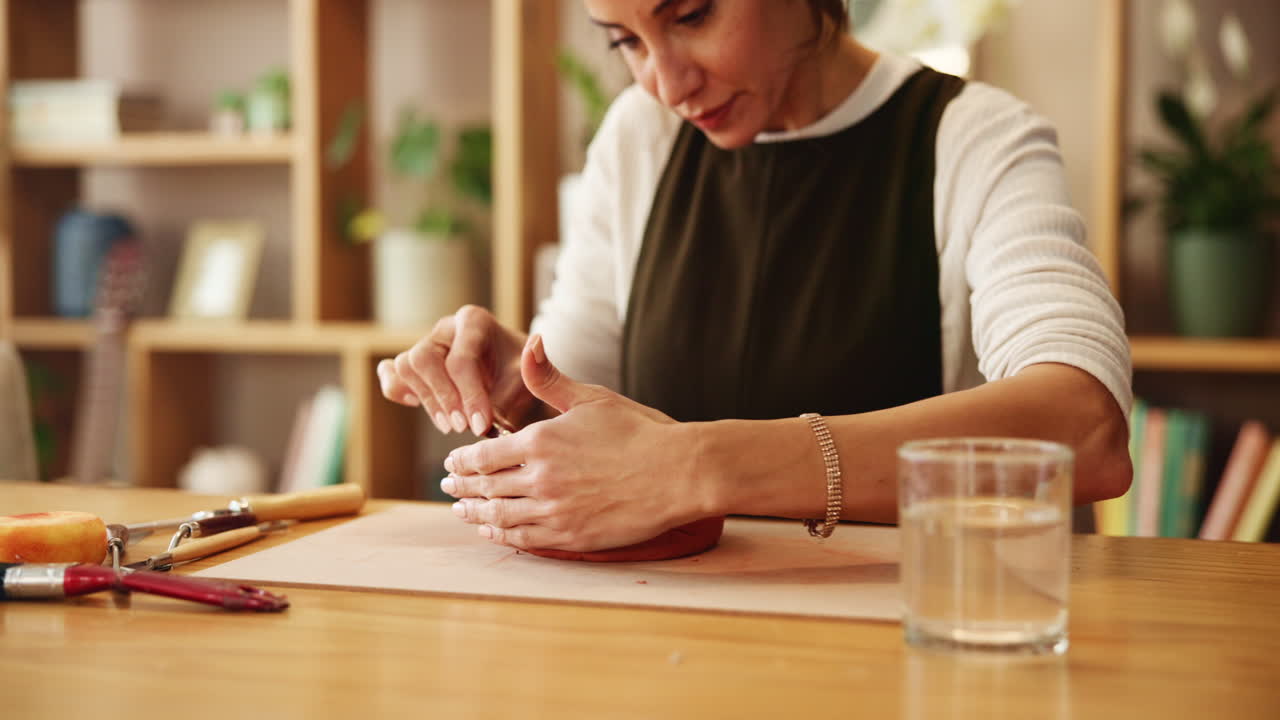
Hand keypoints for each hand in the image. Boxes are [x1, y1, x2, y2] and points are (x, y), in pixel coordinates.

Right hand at [376, 305, 539, 435]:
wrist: (522, 387)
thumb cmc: (528, 381)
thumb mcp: (536, 379)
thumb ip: (529, 378)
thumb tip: (524, 359)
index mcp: (474, 322)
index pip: (461, 358)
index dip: (469, 395)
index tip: (481, 425)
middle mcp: (446, 328)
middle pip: (423, 358)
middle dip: (443, 398)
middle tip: (463, 427)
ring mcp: (428, 345)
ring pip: (406, 367)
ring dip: (427, 401)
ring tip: (451, 426)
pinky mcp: (416, 366)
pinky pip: (393, 375)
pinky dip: (398, 391)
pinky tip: (419, 406)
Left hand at [441, 334, 713, 551]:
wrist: (677, 473)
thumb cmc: (638, 432)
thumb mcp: (591, 398)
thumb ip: (550, 378)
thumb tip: (531, 342)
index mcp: (539, 442)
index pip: (483, 455)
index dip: (462, 461)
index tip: (452, 462)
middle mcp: (539, 479)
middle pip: (485, 487)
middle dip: (462, 488)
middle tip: (448, 488)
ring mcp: (554, 511)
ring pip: (499, 516)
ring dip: (476, 515)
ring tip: (463, 512)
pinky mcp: (571, 536)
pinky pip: (524, 540)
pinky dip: (502, 536)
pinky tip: (493, 532)